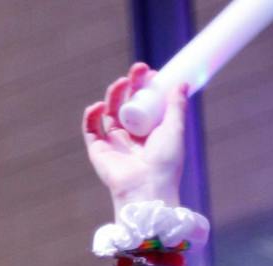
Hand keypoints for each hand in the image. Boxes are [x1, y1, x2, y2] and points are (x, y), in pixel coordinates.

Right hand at [83, 62, 186, 205]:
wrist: (147, 188)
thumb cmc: (165, 163)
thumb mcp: (175, 130)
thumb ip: (177, 107)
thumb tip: (182, 84)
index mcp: (149, 132)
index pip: (144, 103)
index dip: (146, 87)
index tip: (151, 73)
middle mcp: (130, 136)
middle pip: (126, 104)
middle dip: (130, 85)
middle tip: (138, 70)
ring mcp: (113, 143)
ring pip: (109, 112)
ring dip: (113, 94)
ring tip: (122, 83)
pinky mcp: (98, 151)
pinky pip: (91, 129)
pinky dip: (91, 115)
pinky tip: (98, 105)